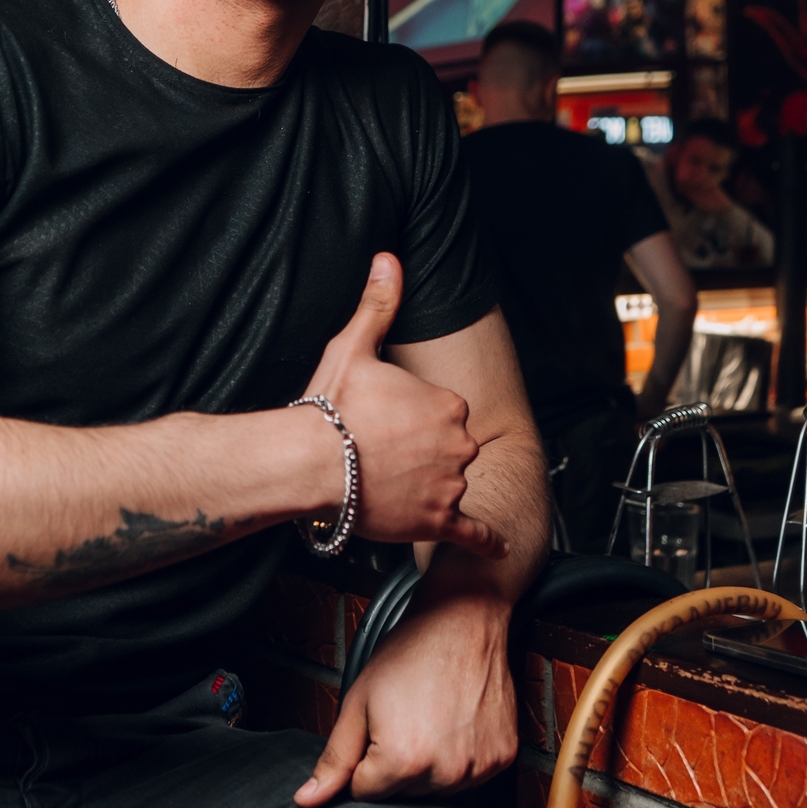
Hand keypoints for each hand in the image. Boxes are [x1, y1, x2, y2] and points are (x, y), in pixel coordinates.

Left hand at [294, 596, 517, 805]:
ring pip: (435, 789)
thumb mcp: (358, 702)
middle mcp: (445, 772)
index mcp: (403, 761)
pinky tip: (454, 724)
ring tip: (430, 719)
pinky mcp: (502, 758)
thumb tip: (308, 801)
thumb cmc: (410, 654)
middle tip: (403, 719)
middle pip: (402, 795)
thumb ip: (334, 759)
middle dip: (394, 765)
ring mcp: (478, 767)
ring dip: (427, 765)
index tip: (375, 730)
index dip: (362, 763)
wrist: (462, 621)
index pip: (365, 793)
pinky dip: (458, 758)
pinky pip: (469, 777)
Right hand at [304, 253, 504, 557]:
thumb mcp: (355, 346)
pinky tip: (495, 547)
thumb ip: (379, 304)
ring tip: (391, 485)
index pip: (445, 412)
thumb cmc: (330, 409)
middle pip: (451, 447)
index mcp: (448, 404)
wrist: (311, 463)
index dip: (416, 418)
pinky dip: (486, 542)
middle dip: (425, 451)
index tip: (388, 422)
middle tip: (383, 453)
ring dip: (431, 487)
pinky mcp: (438, 521)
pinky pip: (473, 534)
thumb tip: (388, 260)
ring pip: (452, 484)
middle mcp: (459, 444)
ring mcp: (450, 485)